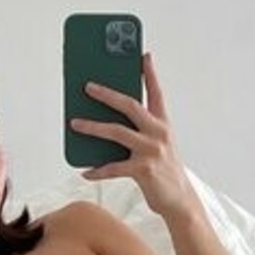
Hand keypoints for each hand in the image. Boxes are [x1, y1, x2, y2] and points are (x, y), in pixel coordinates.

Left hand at [69, 52, 192, 218]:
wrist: (179, 200)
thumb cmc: (164, 169)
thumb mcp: (157, 143)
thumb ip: (140, 129)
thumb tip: (109, 117)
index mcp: (163, 124)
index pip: (156, 92)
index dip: (150, 73)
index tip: (143, 55)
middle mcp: (159, 133)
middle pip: (131, 106)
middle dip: (108, 94)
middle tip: (88, 87)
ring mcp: (151, 151)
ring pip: (117, 132)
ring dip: (93, 127)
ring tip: (75, 123)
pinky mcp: (143, 170)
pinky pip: (114, 167)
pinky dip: (97, 170)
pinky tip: (84, 171)